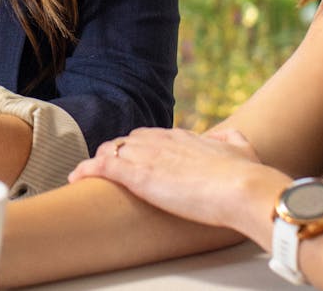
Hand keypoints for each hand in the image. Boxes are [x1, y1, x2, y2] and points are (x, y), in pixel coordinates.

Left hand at [69, 127, 285, 235]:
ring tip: (89, 176)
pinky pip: (103, 167)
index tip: (134, 158)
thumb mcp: (243, 148)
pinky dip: (87, 170)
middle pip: (128, 142)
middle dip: (117, 154)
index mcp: (184, 136)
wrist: (242, 187)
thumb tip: (224, 135)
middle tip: (109, 170)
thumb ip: (231, 138)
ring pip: (112, 151)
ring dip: (100, 162)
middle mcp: (162, 141)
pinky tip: (76, 177)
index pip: (151, 136)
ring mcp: (149, 156)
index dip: (139, 148)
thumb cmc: (245, 174)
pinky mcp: (139, 175)